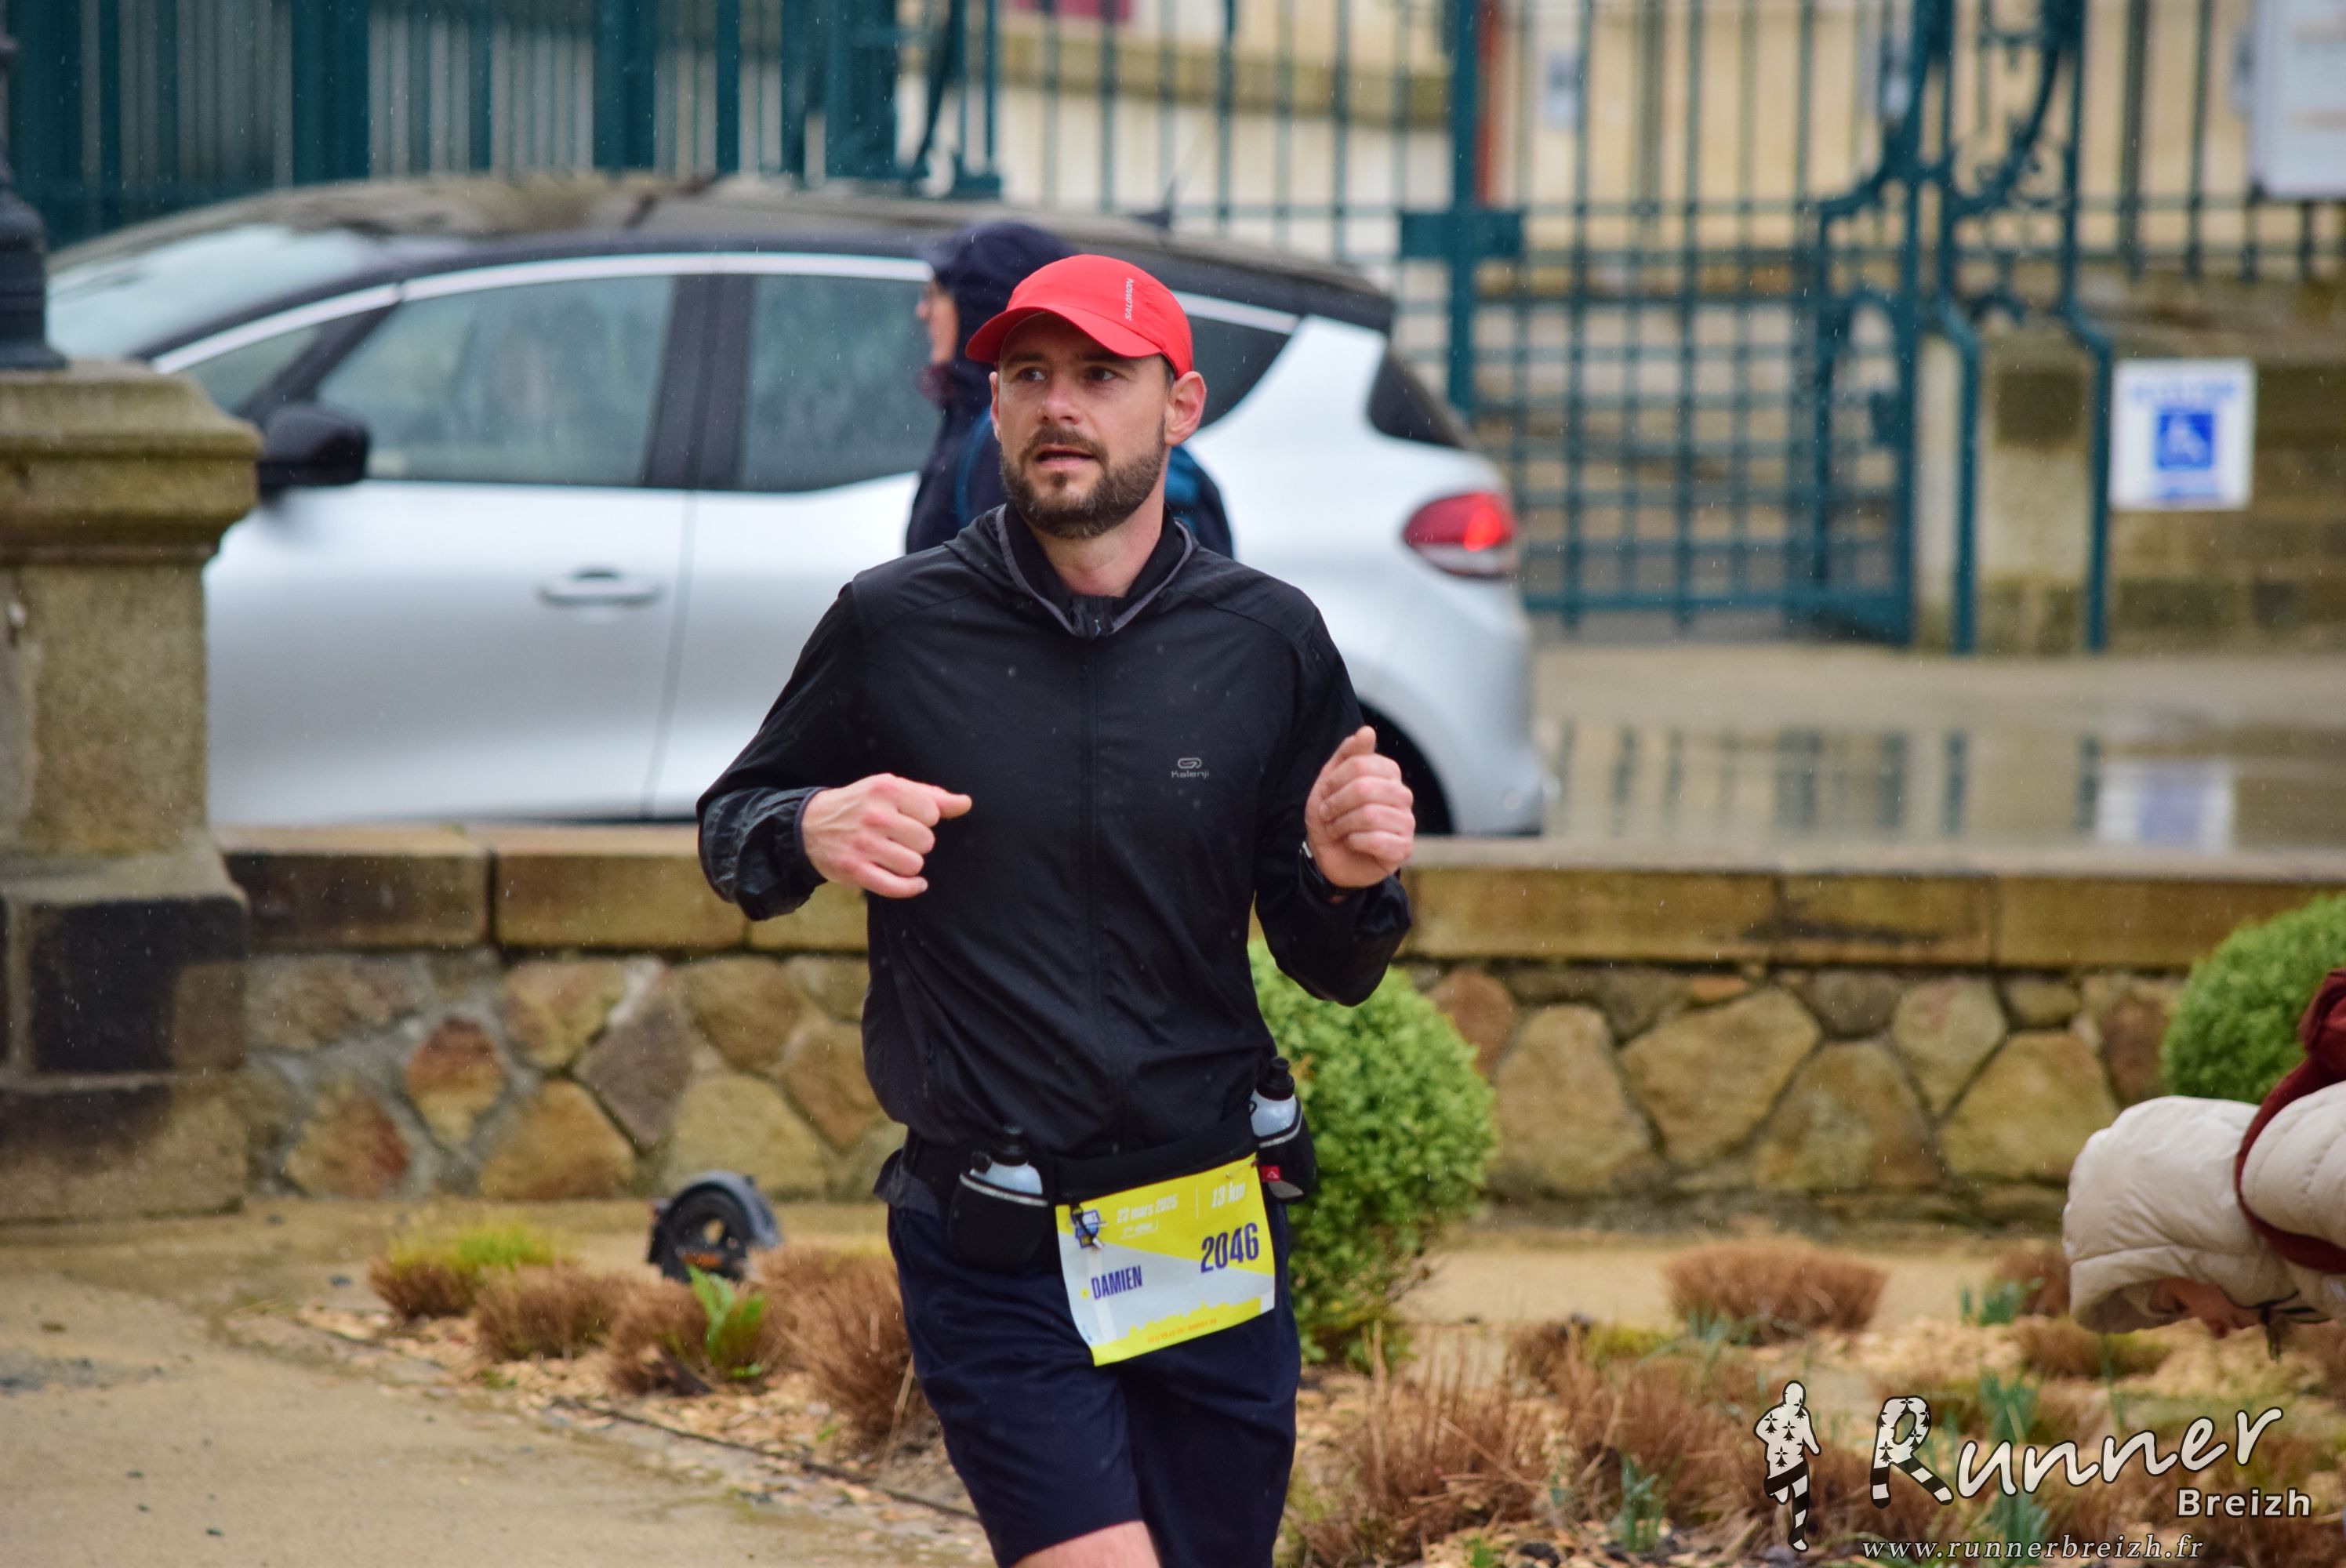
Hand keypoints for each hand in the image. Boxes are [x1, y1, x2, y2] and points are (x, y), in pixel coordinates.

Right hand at [800, 774, 972, 897]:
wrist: (810, 826)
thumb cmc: (861, 805)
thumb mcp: (891, 789)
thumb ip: (931, 796)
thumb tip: (966, 804)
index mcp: (886, 789)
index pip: (932, 813)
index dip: (925, 820)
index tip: (910, 820)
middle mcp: (875, 816)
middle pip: (926, 841)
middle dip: (918, 843)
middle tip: (901, 840)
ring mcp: (864, 844)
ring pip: (914, 865)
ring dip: (911, 864)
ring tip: (898, 856)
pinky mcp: (855, 870)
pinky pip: (897, 887)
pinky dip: (911, 888)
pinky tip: (914, 883)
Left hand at [1303, 726, 1413, 887]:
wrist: (1329, 857)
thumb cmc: (1332, 817)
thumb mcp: (1330, 782)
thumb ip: (1348, 755)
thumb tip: (1367, 730)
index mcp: (1388, 774)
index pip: (1360, 764)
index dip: (1335, 780)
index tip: (1325, 793)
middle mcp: (1403, 796)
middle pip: (1364, 788)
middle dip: (1336, 804)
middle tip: (1327, 814)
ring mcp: (1407, 823)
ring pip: (1370, 815)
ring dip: (1342, 824)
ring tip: (1336, 830)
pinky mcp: (1404, 849)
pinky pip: (1377, 840)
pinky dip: (1354, 842)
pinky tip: (1351, 843)